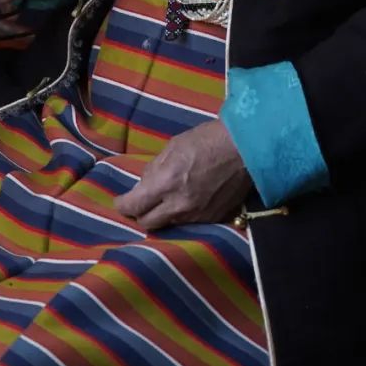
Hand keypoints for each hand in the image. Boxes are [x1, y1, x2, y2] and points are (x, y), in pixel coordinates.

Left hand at [115, 121, 251, 232]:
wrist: (245, 149)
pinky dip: (182, 214)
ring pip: (168, 225)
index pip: (134, 206)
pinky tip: (186, 200)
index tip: (121, 201)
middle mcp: (179, 205)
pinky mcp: (212, 219)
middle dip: (140, 213)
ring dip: (162, 215)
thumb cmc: (206, 140)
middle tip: (141, 203)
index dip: (122, 205)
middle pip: (147, 223)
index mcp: (166, 183)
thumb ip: (154, 169)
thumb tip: (144, 184)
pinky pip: (189, 222)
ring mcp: (197, 216)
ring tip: (166, 199)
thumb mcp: (173, 147)